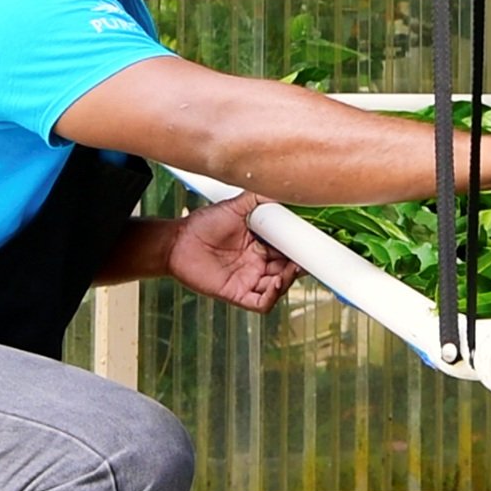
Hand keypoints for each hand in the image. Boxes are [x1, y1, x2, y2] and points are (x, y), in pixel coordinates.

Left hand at [167, 192, 302, 312]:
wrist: (177, 241)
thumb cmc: (202, 224)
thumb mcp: (235, 206)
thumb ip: (258, 197)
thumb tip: (280, 186)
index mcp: (261, 245)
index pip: (289, 250)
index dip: (302, 249)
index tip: (313, 241)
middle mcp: (258, 264)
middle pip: (288, 270)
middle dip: (300, 266)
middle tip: (307, 257)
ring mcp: (248, 280)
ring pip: (279, 288)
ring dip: (289, 281)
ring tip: (291, 269)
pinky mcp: (237, 294)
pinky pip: (261, 304)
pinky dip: (272, 297)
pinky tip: (276, 283)